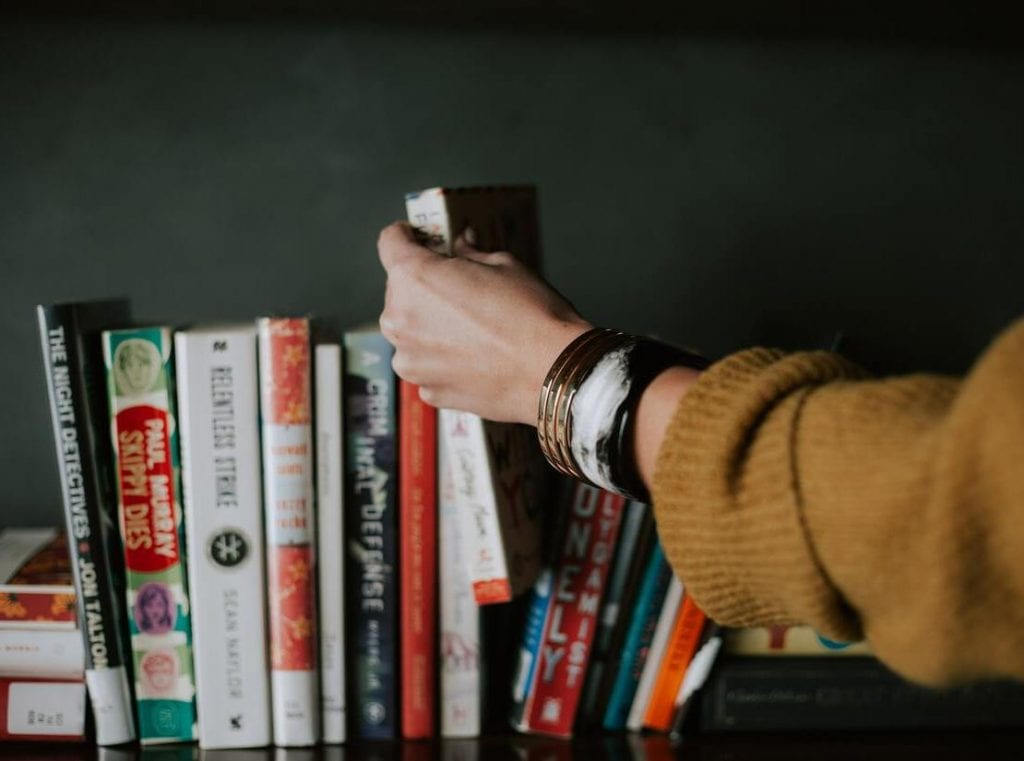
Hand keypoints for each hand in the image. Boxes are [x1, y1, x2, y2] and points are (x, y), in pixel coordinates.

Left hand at [377, 221, 591, 424]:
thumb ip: (470, 254)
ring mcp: (410, 361)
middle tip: (461, 288)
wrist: (553, 373)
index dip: (405, 235)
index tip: (418, 238)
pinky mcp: (428, 390)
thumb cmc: (531, 315)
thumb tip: (462, 245)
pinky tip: (476, 357)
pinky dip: (443, 358)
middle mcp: (400, 320)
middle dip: (424, 285)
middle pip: (400, 291)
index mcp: (414, 278)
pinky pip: (427, 365)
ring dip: (431, 325)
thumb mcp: (504, 265)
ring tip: (473, 329)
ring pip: (411, 332)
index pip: (390, 242)